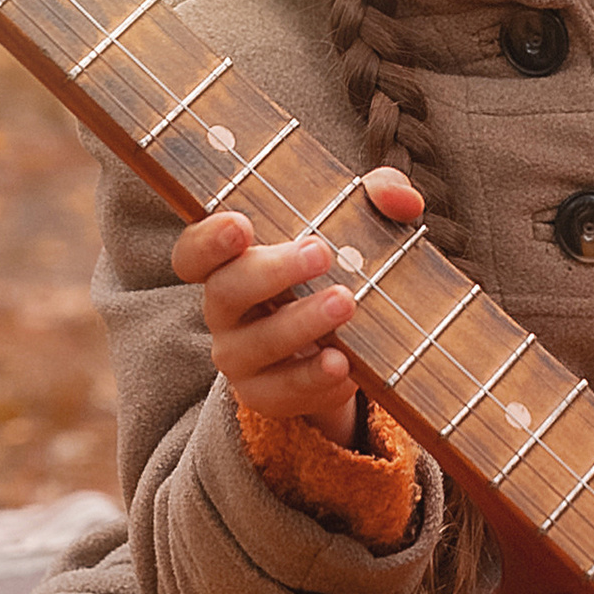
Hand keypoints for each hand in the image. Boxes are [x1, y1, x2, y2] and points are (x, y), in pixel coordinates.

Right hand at [171, 166, 424, 444]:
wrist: (349, 349)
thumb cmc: (341, 270)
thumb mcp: (361, 226)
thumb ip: (379, 198)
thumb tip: (399, 198)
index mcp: (233, 263)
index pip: (194, 252)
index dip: (207, 239)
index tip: (241, 226)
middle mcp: (226, 310)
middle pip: (225, 291)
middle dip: (272, 272)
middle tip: (321, 253)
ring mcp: (241, 357)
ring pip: (255, 344)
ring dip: (300, 324)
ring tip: (346, 303)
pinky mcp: (266, 396)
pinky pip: (281, 393)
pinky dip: (313, 379)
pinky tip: (344, 363)